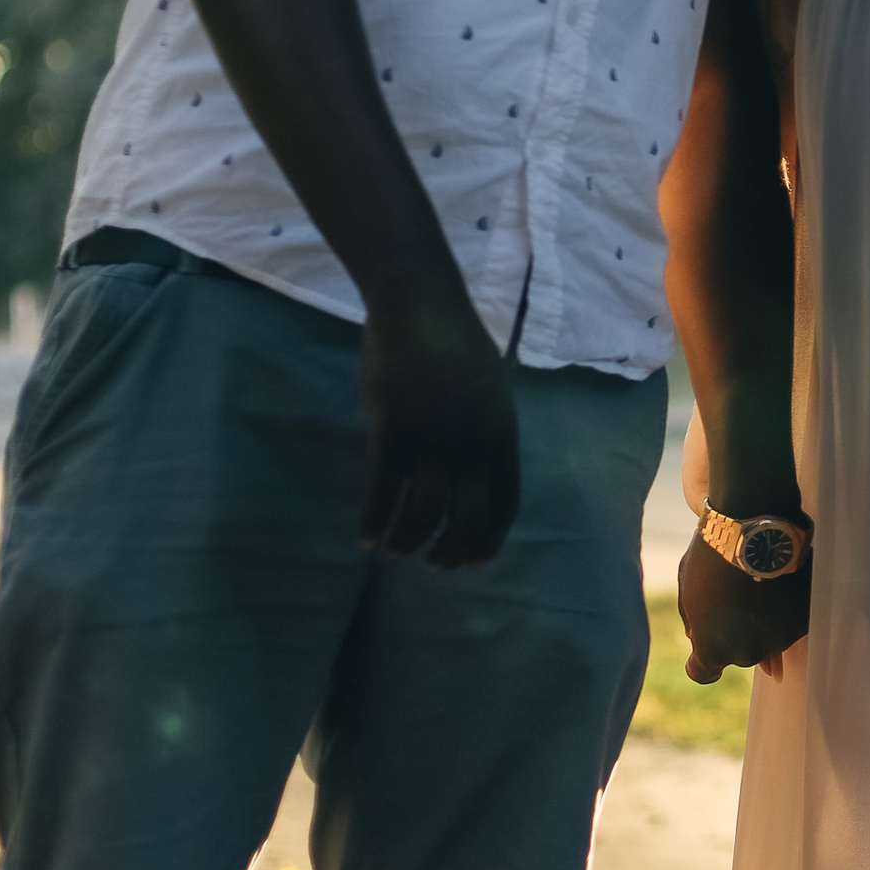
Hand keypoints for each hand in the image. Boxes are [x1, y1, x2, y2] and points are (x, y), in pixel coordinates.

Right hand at [357, 284, 520, 568]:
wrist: (421, 304)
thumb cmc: (454, 341)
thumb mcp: (489, 390)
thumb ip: (484, 431)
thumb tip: (474, 469)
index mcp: (502, 434)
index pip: (505, 503)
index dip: (489, 539)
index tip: (475, 564)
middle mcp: (472, 444)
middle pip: (467, 518)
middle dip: (449, 551)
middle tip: (432, 565)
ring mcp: (432, 439)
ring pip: (423, 513)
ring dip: (408, 541)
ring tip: (393, 550)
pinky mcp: (392, 431)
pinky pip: (382, 492)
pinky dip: (373, 521)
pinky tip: (365, 537)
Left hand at [677, 525, 810, 682]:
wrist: (756, 526)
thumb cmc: (713, 556)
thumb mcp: (688, 589)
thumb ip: (693, 621)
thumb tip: (699, 637)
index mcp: (714, 648)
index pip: (704, 673)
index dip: (703, 661)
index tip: (705, 648)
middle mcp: (748, 653)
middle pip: (739, 653)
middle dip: (734, 634)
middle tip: (735, 598)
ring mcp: (778, 639)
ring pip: (768, 640)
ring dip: (762, 621)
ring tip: (758, 584)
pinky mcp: (802, 621)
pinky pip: (789, 624)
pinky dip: (784, 610)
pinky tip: (777, 584)